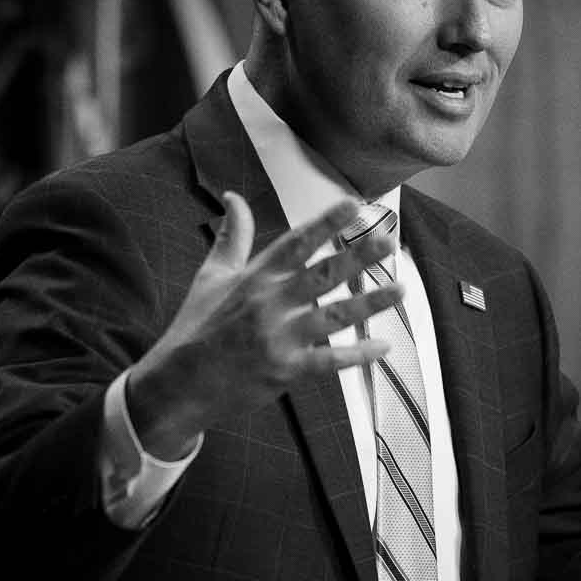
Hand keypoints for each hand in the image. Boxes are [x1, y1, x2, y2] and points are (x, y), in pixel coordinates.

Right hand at [125, 192, 403, 457]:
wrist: (179, 384)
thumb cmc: (196, 326)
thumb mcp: (211, 276)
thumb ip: (232, 236)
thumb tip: (234, 196)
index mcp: (254, 277)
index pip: (296, 242)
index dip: (326, 222)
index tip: (353, 204)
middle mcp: (269, 304)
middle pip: (322, 274)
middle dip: (358, 256)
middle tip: (387, 240)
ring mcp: (278, 338)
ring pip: (334, 315)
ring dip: (370, 302)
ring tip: (400, 288)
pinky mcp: (285, 371)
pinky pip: (330, 361)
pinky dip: (358, 355)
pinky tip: (383, 346)